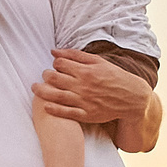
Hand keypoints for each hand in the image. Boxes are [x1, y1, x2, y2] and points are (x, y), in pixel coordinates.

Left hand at [34, 48, 152, 124]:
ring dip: (41, 91)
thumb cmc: (114, 76)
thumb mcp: (98, 61)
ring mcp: (84, 101)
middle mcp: (83, 86)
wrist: (131, 97)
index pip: (60, 64)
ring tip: (35, 88)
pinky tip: (45, 105)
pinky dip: (54, 109)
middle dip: (45, 75)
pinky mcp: (87, 115)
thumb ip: (75, 55)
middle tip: (45, 75)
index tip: (56, 66)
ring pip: (56, 95)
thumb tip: (54, 51)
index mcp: (86, 71)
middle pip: (54, 79)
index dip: (55, 64)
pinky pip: (66, 113)